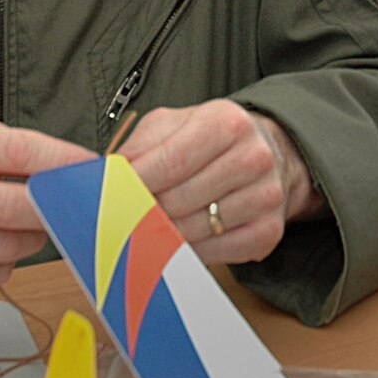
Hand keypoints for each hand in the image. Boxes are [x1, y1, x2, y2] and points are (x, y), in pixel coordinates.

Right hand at [0, 121, 95, 299]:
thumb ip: (9, 148)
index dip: (60, 161)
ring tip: (26, 223)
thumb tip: (71, 170)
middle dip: (53, 208)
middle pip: (12, 208)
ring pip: (6, 247)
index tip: (92, 168)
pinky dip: (6, 262)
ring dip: (32, 238)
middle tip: (73, 205)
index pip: (13, 152)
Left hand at [121, 100, 323, 263]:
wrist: (270, 154)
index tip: (106, 199)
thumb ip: (140, 147)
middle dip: (143, 213)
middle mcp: (253, 157)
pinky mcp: (269, 231)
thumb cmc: (212, 140)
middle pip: (178, 201)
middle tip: (121, 220)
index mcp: (226, 123)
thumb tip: (106, 178)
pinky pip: (215, 254)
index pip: (169, 163)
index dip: (132, 185)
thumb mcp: (175, 125)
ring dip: (162, 236)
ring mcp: (265, 197)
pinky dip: (188, 253)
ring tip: (147, 229)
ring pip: (193, 232)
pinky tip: (179, 241)